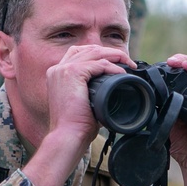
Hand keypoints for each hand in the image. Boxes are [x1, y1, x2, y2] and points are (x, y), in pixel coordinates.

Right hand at [22, 45, 132, 185]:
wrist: (68, 136)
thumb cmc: (76, 126)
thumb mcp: (84, 103)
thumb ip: (92, 93)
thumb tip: (112, 91)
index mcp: (57, 74)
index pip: (80, 53)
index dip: (99, 54)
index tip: (116, 62)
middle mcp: (57, 69)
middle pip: (88, 49)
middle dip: (109, 52)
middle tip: (127, 62)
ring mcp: (63, 69)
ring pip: (94, 52)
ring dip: (114, 56)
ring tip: (129, 64)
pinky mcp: (72, 73)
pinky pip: (98, 64)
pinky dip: (112, 67)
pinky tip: (122, 74)